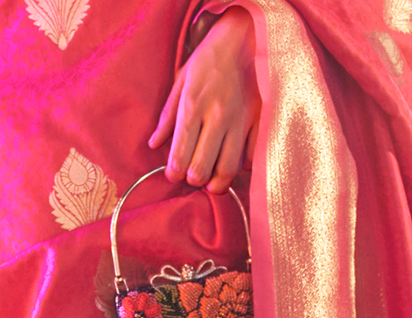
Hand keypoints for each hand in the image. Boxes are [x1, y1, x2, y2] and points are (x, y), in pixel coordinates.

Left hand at [148, 7, 259, 194]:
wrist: (240, 40)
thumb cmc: (207, 61)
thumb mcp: (181, 82)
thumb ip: (168, 117)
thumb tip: (155, 144)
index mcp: (193, 107)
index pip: (181, 154)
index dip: (174, 172)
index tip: (173, 174)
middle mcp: (216, 117)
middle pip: (203, 168)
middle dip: (193, 179)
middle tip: (191, 176)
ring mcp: (239, 121)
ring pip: (228, 169)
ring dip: (216, 183)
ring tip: (210, 182)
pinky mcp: (256, 122)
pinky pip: (249, 157)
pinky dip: (240, 168)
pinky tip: (231, 162)